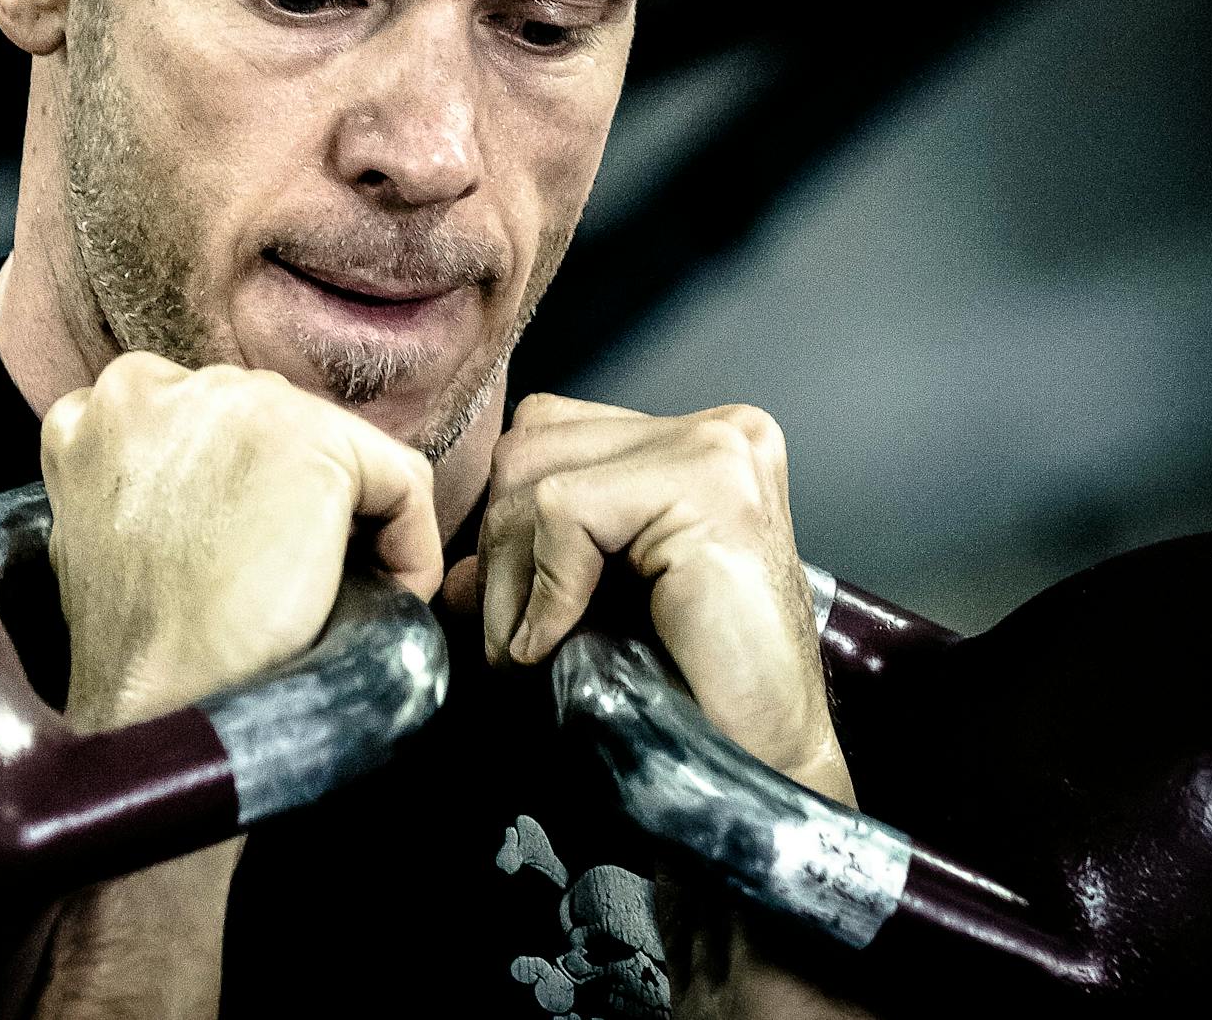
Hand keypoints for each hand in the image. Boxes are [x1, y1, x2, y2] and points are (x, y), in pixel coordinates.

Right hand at [41, 351, 440, 729]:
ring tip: (330, 595)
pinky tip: (378, 600)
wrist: (158, 706)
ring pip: (337, 454)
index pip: (209, 426)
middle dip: (295, 503)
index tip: (250, 557)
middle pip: (276, 429)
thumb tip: (228, 485)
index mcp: (99, 407)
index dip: (243, 494)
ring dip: (346, 525)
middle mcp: (158, 382)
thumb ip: (151, 479)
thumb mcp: (110, 535)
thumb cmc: (136, 650)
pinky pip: (403, 484)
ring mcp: (237, 403)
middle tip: (298, 582)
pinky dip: (409, 549)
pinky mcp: (311, 440)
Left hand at [444, 393, 865, 1016]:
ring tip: (536, 653)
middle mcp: (718, 433)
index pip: (548, 435)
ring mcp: (720, 452)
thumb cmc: (684, 700)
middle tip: (516, 645)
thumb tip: (454, 569)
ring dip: (514, 580)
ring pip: (537, 477)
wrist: (757, 777)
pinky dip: (545, 588)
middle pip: (532, 448)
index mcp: (695, 446)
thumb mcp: (588, 614)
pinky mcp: (710, 491)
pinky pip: (565, 511)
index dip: (512, 528)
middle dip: (502, 555)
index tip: (516, 615)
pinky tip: (563, 645)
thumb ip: (528, 570)